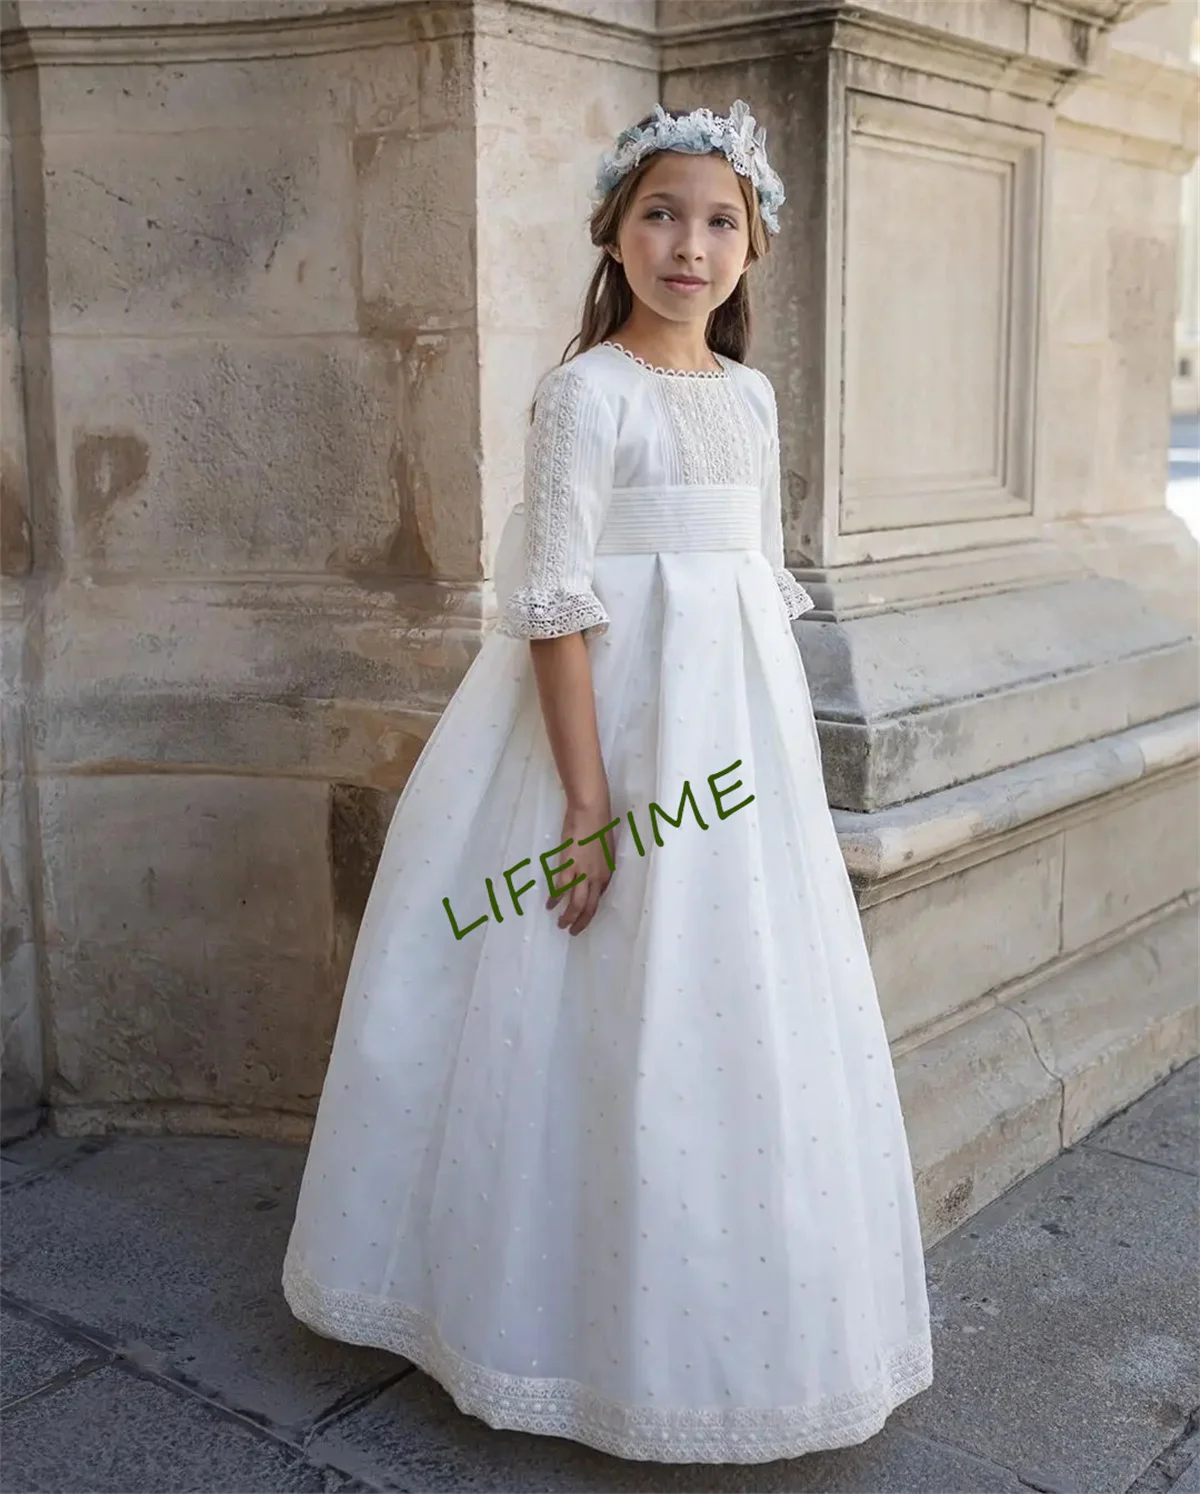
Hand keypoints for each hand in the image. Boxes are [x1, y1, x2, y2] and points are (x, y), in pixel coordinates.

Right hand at [546, 798, 619, 936]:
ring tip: (561, 924)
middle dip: (581, 922)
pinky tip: (550, 904)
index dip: (590, 910)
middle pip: (590, 907)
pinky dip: (554, 898)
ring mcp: (583, 873)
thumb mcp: (604, 850)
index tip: (582, 915)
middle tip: (573, 931)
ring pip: (576, 904)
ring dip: (568, 917)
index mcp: (607, 873)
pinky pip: (561, 889)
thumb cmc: (599, 825)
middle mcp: (597, 878)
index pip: (599, 899)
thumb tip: (593, 873)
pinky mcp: (569, 866)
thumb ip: (599, 865)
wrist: (591, 811)